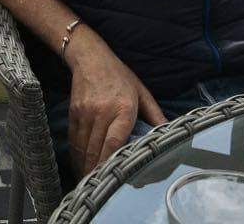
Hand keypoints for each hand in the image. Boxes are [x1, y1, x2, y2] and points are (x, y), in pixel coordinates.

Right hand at [66, 39, 166, 177]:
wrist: (90, 57)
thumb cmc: (119, 75)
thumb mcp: (142, 92)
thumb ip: (155, 115)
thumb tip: (169, 133)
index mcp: (122, 108)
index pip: (115, 141)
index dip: (111, 162)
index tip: (113, 177)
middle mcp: (102, 112)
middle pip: (97, 149)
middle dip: (97, 170)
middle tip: (101, 185)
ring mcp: (86, 112)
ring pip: (83, 146)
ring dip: (85, 166)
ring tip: (90, 180)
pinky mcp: (74, 112)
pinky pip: (74, 138)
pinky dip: (76, 154)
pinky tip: (80, 164)